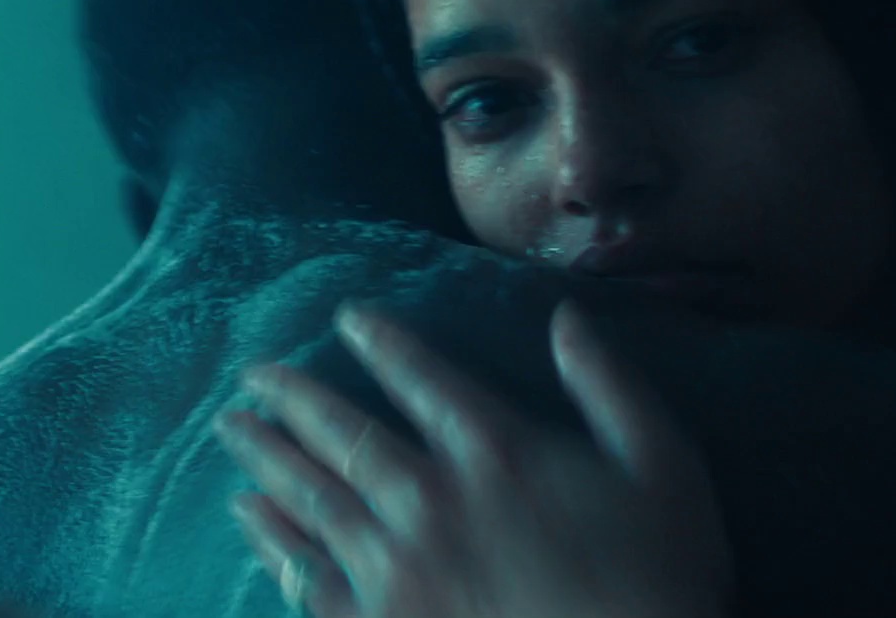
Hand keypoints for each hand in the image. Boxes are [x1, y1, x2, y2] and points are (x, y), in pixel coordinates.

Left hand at [212, 300, 732, 617]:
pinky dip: (273, 543)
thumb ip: (611, 386)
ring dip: (266, 458)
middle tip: (253, 374)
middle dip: (292, 397)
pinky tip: (249, 519)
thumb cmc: (662, 578)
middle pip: (344, 434)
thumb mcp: (664, 465)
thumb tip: (567, 318)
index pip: (421, 377)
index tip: (345, 318)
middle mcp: (432, 499)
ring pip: (312, 498)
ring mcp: (398, 568)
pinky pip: (308, 577)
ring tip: (232, 430)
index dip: (379, 341)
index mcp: (498, 451)